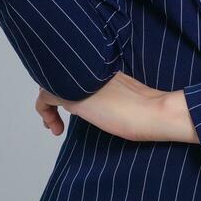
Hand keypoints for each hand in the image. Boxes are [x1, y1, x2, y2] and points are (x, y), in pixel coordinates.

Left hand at [33, 74, 198, 143]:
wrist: (154, 112)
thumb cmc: (149, 111)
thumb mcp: (127, 98)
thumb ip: (111, 95)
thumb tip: (100, 107)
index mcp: (103, 70)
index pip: (75, 72)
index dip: (66, 88)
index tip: (72, 111)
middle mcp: (89, 71)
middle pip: (58, 75)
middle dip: (52, 96)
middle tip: (55, 121)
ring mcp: (81, 82)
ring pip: (48, 84)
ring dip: (47, 106)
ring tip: (53, 127)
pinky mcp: (74, 97)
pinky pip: (45, 98)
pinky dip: (45, 113)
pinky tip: (56, 130)